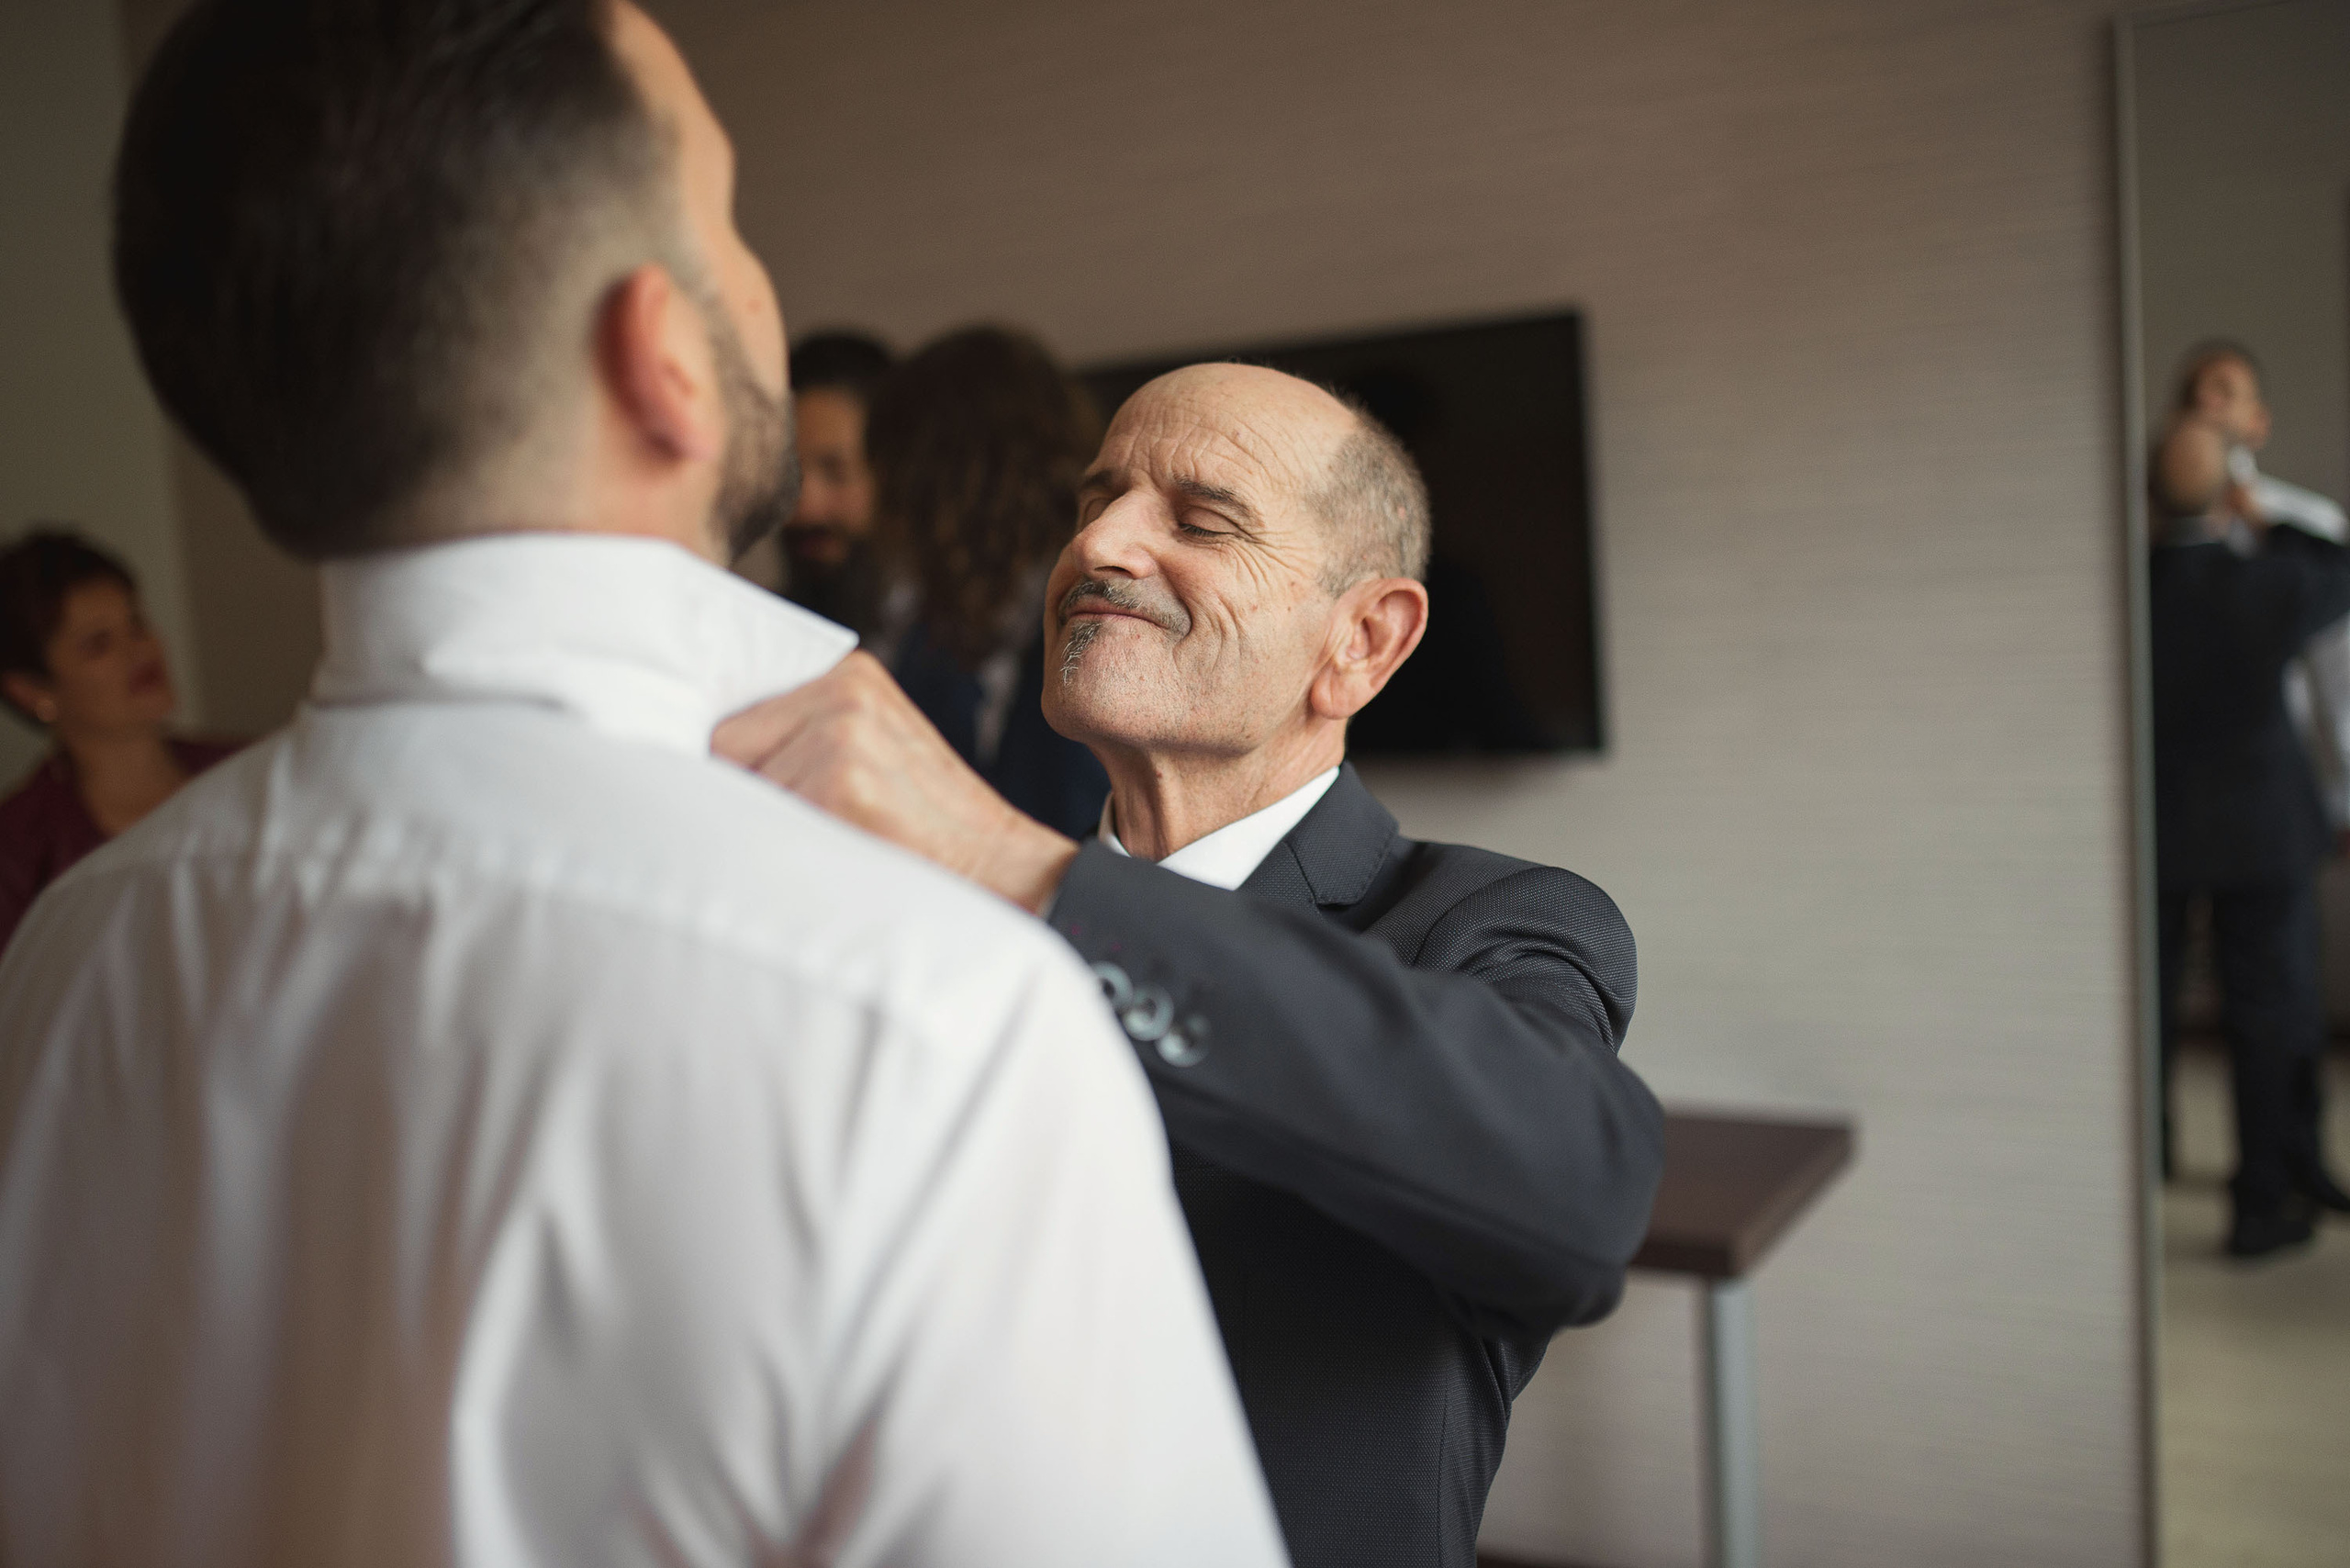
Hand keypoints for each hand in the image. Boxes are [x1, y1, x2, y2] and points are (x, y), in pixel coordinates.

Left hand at [712, 652, 1078, 913]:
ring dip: (766, 829)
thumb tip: (704, 762)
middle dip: (744, 796)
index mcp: (849, 676)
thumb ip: (806, 739)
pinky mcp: (842, 783)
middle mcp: (842, 691)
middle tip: (805, 833)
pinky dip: (783, 851)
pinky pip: (764, 822)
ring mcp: (842, 734)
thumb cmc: (929, 830)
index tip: (747, 801)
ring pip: (740, 791)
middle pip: (724, 750)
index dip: (732, 769)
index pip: (735, 716)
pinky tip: (833, 861)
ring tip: (832, 848)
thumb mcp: (877, 754)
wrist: (1007, 872)